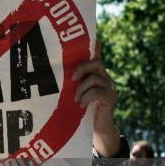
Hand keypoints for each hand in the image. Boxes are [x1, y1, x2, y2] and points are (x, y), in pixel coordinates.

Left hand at [72, 41, 118, 155]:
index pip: (96, 56)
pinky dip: (87, 97)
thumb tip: (54, 77)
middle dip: (82, 68)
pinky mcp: (111, 97)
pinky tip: (81, 104)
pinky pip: (98, 91)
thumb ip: (71, 84)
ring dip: (81, 88)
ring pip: (95, 78)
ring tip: (75, 99)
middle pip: (96, 63)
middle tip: (71, 79)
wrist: (96, 129)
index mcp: (94, 74)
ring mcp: (109, 87)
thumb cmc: (81, 111)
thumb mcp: (74, 94)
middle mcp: (104, 77)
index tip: (94, 36)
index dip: (95, 46)